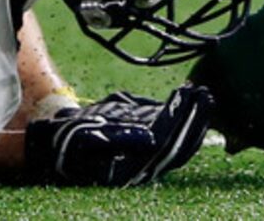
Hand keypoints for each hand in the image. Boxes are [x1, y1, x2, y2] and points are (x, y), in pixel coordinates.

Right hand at [25, 84, 213, 187]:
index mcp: (130, 168)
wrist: (55, 149)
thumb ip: (118, 138)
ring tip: (205, 96)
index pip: (165, 143)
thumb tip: (150, 138)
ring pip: (177, 146)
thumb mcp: (88, 137)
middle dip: (194, 119)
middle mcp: (141, 168)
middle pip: (177, 145)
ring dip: (193, 121)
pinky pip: (168, 141)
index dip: (182, 118)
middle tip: (208, 94)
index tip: (194, 94)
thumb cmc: (70, 142)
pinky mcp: (141, 152)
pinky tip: (188, 102)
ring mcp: (144, 162)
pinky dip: (181, 123)